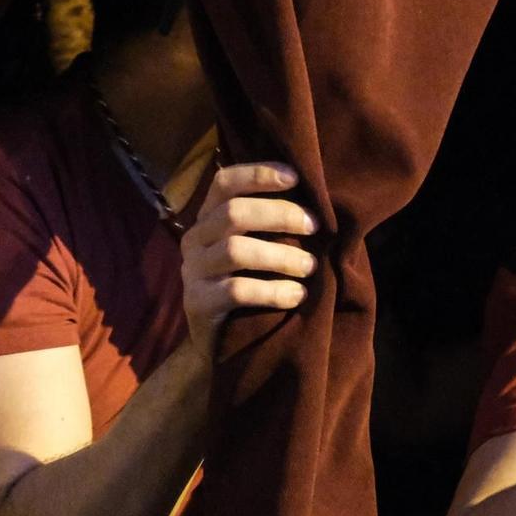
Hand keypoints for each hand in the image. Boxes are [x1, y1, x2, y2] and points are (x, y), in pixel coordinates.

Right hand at [180, 162, 319, 358]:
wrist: (224, 341)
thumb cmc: (255, 284)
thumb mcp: (263, 248)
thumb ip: (278, 225)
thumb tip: (323, 201)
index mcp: (210, 217)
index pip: (226, 183)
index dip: (258, 174)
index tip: (296, 177)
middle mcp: (196, 238)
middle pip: (234, 213)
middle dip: (280, 215)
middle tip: (315, 227)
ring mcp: (193, 271)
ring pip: (236, 251)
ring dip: (281, 256)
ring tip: (311, 268)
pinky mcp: (197, 303)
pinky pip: (236, 290)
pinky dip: (273, 291)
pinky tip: (296, 296)